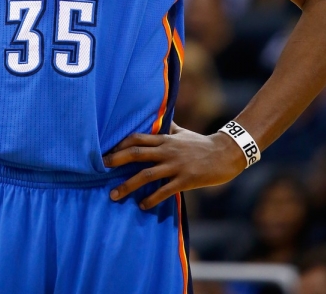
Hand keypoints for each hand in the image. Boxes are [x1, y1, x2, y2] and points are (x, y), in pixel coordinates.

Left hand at [103, 124, 245, 209]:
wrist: (225, 154)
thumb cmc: (201, 143)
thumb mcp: (183, 132)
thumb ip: (168, 128)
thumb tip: (158, 120)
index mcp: (165, 139)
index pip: (137, 138)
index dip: (120, 144)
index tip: (106, 152)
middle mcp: (167, 150)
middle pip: (136, 154)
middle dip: (116, 161)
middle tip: (100, 168)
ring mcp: (175, 165)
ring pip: (146, 175)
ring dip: (128, 185)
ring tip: (114, 195)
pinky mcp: (185, 180)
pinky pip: (164, 191)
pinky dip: (151, 199)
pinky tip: (142, 205)